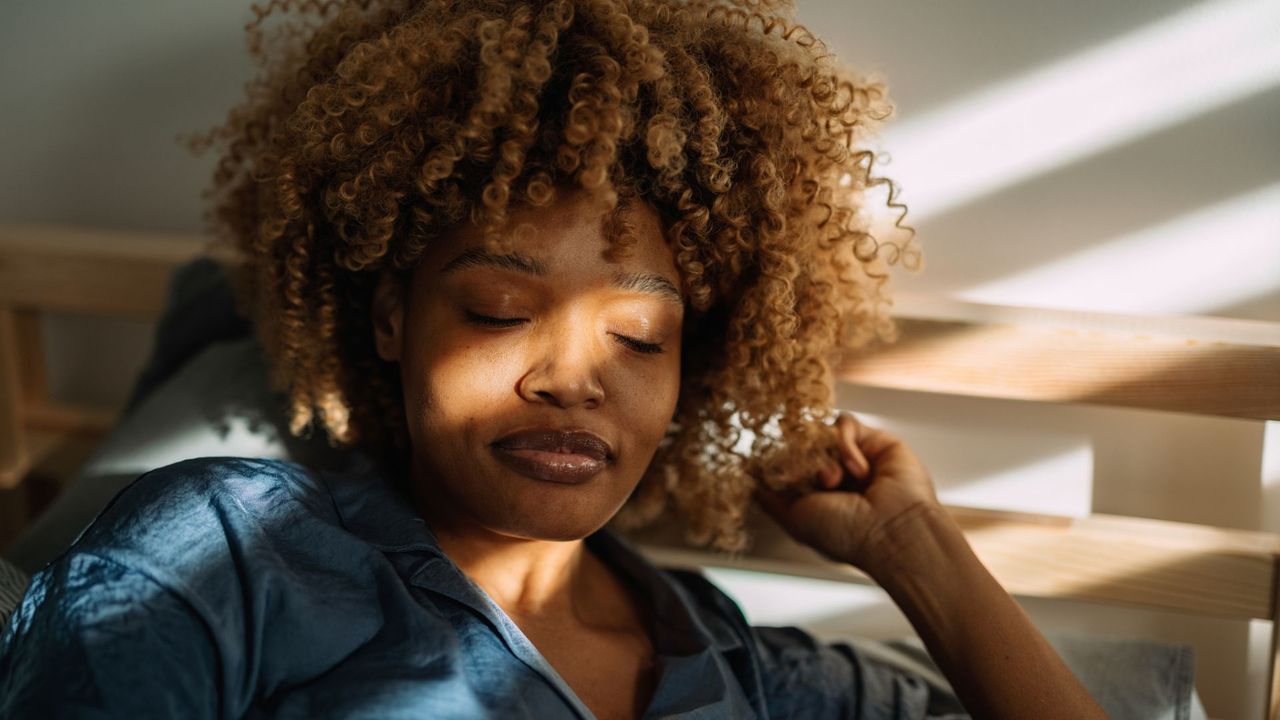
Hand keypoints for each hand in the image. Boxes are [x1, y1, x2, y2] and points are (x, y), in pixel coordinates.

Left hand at [754, 411, 943, 579]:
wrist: (893, 530)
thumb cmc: (848, 534)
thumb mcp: (796, 519)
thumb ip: (772, 500)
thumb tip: (751, 483)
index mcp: (817, 495)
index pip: (788, 465)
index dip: (780, 465)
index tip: (779, 474)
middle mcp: (836, 475)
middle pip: (801, 446)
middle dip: (802, 463)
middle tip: (815, 483)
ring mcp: (854, 456)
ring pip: (820, 433)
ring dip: (824, 456)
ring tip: (835, 481)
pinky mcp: (875, 440)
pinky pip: (845, 424)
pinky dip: (845, 445)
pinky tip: (859, 471)